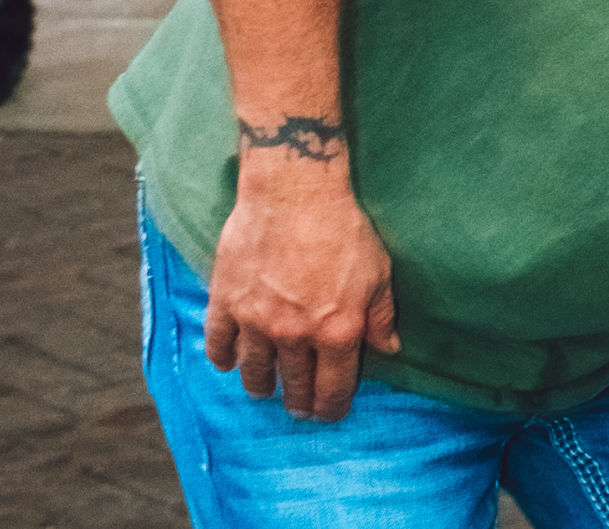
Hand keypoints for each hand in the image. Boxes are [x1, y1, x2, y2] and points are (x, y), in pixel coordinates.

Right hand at [202, 164, 403, 421]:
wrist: (295, 193)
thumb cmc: (344, 229)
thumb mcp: (379, 273)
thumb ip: (381, 316)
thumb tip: (389, 348)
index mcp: (337, 332)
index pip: (333, 387)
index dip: (330, 407)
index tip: (328, 414)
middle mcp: (295, 335)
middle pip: (293, 385)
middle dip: (298, 402)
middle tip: (298, 408)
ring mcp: (256, 322)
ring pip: (254, 372)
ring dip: (260, 385)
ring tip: (265, 389)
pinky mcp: (226, 303)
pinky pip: (219, 344)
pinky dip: (223, 358)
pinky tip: (228, 362)